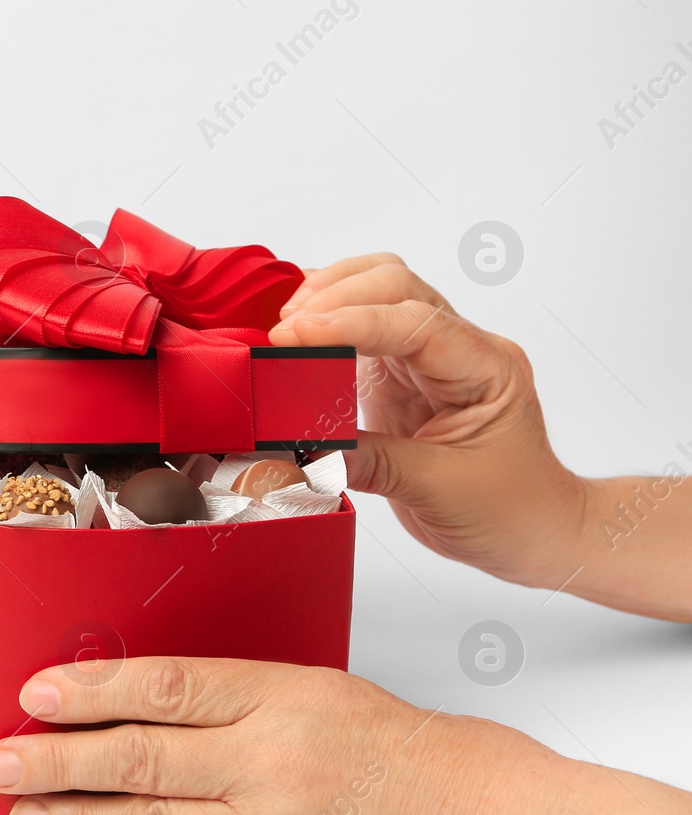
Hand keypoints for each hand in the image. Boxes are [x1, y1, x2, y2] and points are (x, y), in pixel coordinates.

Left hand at [0, 657, 691, 814]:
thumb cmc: (438, 764)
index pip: (165, 685)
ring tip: (17, 809)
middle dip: (55, 757)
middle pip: (138, 754)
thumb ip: (252, 700)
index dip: (90, 689)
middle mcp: (271, 761)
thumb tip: (162, 705)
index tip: (36, 691)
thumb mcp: (339, 695)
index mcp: (287, 695)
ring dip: (70, 813)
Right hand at [267, 254, 583, 588]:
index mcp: (485, 369)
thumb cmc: (508, 510)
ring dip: (329, 298)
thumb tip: (304, 450)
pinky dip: (327, 324)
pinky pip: (362, 330)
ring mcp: (429, 359)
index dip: (349, 322)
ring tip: (285, 324)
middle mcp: (459, 350)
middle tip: (282, 332)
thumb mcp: (437, 491)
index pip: (413, 323)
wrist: (532, 529)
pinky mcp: (401, 376)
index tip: (294, 335)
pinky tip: (298, 336)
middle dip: (334, 297)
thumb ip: (369, 463)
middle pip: (395, 285)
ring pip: (379, 293)